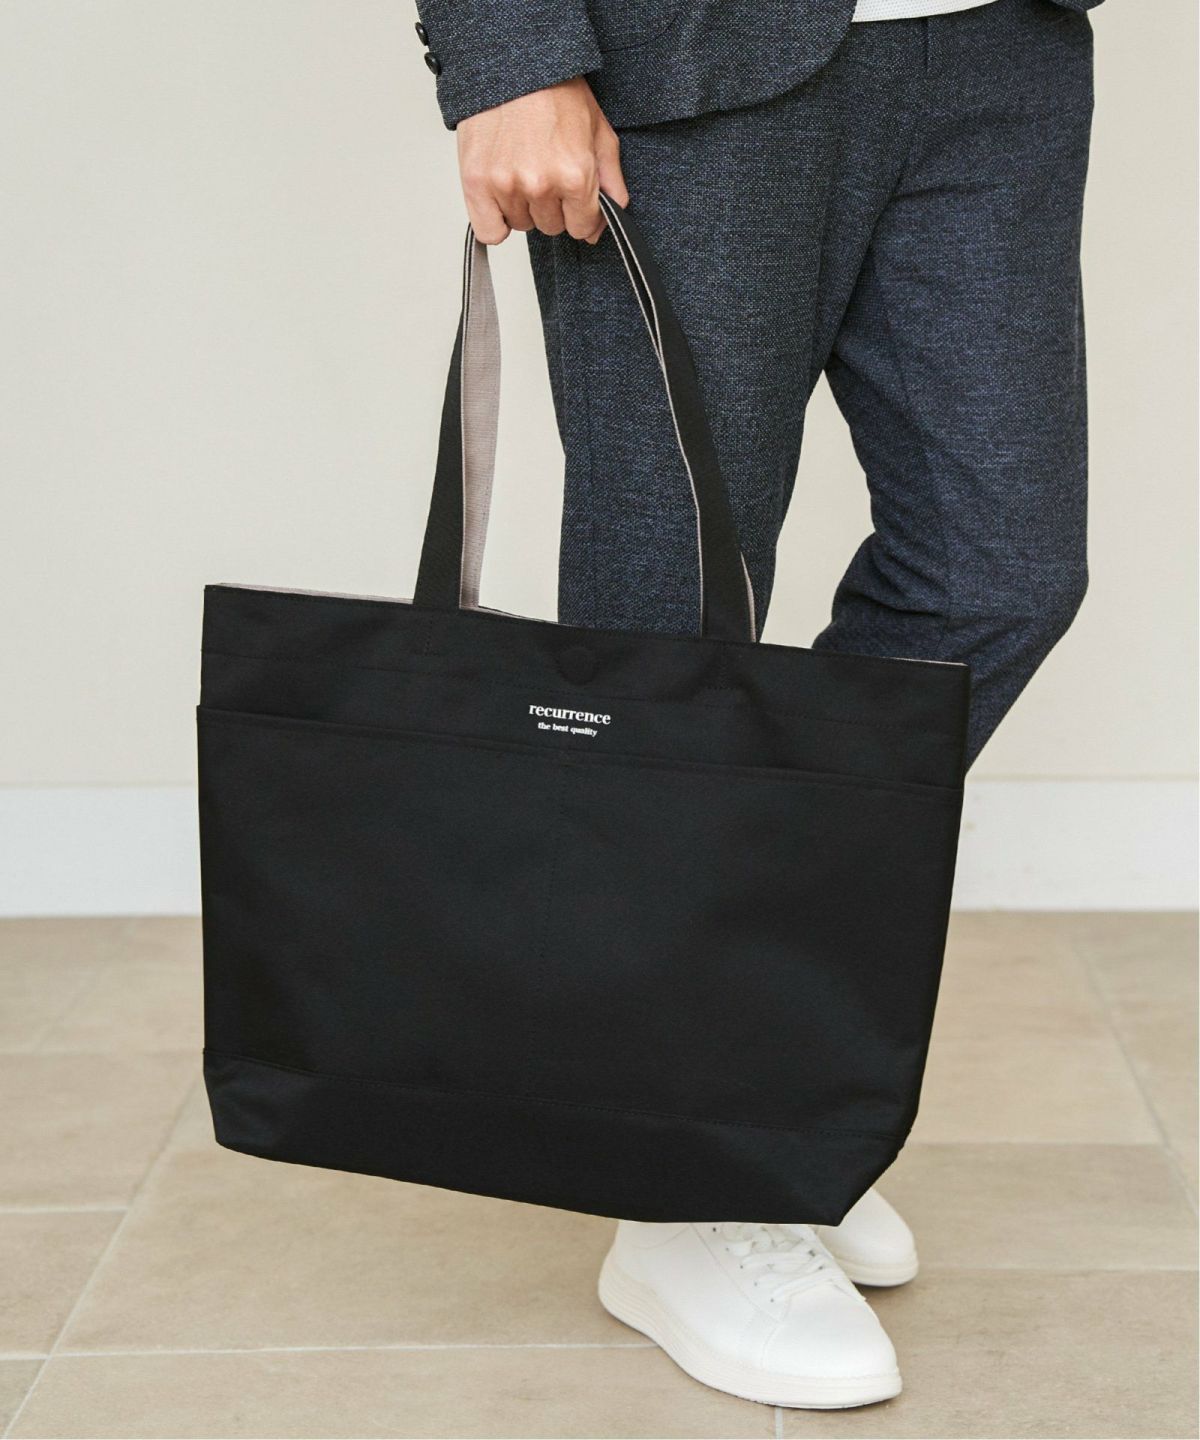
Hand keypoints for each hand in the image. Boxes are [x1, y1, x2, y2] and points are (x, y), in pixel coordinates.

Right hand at [456, 77, 628, 244]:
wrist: (512, 63)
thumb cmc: (555, 91)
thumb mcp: (599, 132)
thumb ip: (611, 182)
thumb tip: (606, 222)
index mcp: (574, 175)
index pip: (582, 228)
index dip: (580, 214)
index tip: (572, 198)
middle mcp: (540, 184)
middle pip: (551, 227)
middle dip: (552, 207)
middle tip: (544, 171)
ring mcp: (505, 185)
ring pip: (521, 225)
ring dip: (523, 207)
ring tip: (521, 170)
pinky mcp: (477, 183)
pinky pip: (489, 232)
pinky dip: (495, 221)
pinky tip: (501, 197)